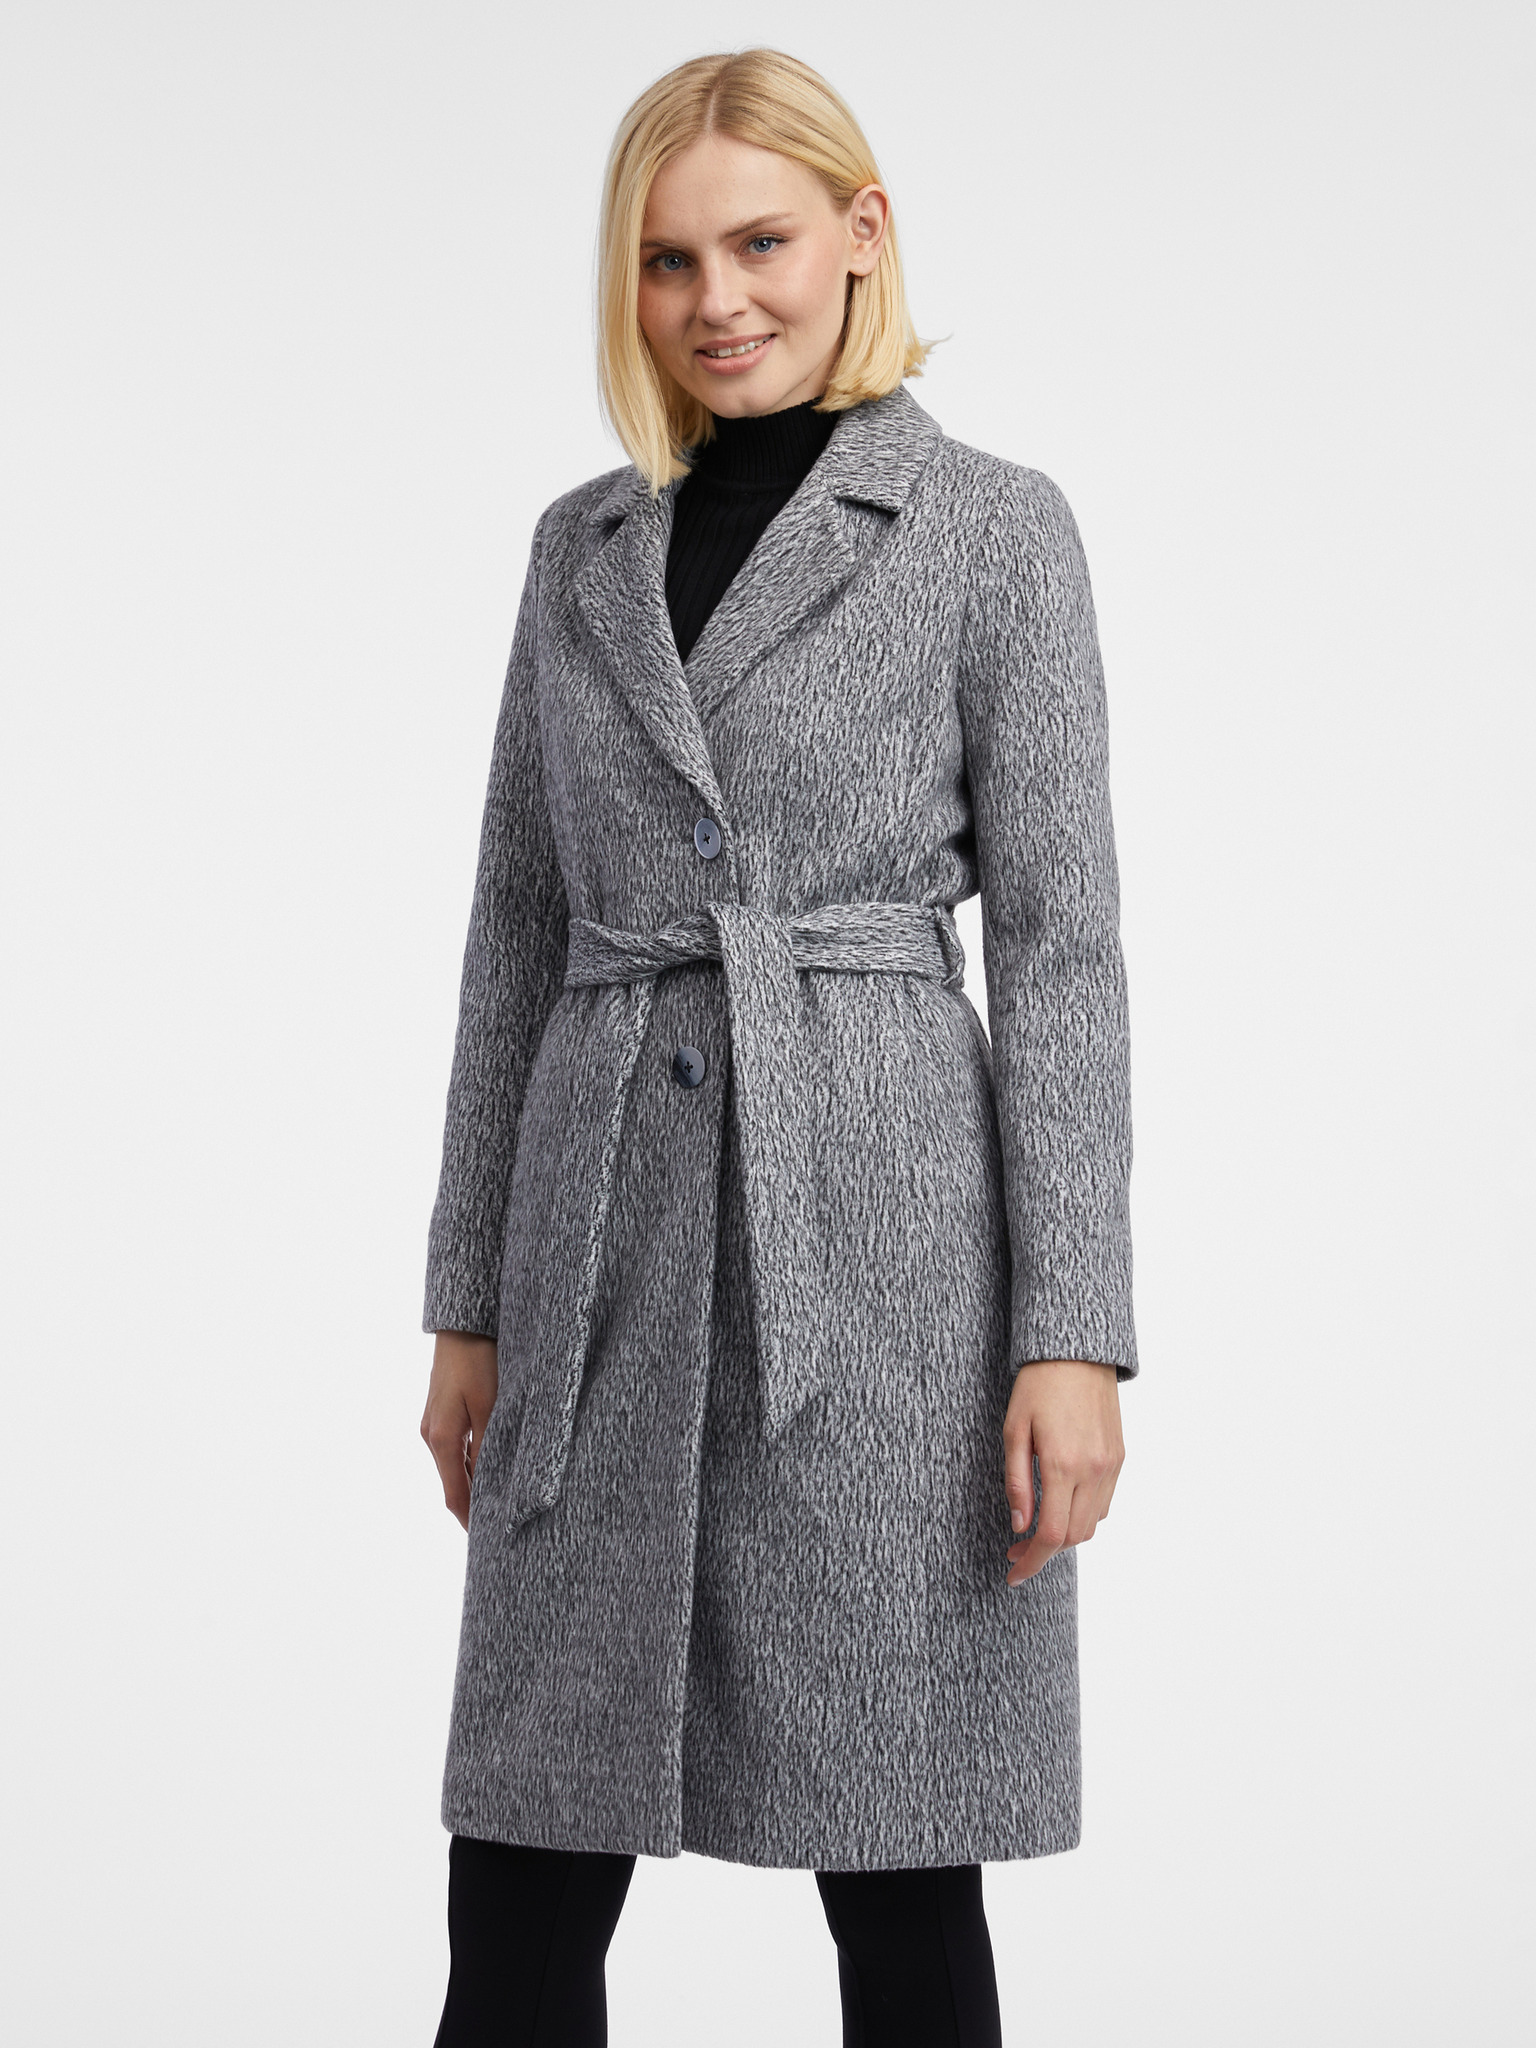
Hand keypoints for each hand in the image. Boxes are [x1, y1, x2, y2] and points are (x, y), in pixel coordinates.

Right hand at [420, 1331, 498, 1530]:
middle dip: (475, 1505)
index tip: (490, 1541)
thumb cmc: (480, 1361)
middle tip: (503, 1524)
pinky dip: (473, 1461)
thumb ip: (490, 1448)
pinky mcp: (441, 1411)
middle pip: (454, 1483)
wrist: (463, 1324)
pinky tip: (493, 1462)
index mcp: (441, 1439)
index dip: (472, 1521)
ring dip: (476, 1482)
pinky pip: (457, 1447)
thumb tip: (491, 1487)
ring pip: (456, 1465)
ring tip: (503, 1497)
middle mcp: (432, 1436)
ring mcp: (434, 1423)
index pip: (456, 1496)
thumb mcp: (492, 1406)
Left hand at [1003, 1359, 1123, 1585]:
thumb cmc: (1038, 1386)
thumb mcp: (1014, 1430)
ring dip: (1065, 1535)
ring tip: (1038, 1528)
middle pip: (1074, 1537)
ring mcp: (1111, 1465)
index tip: (1013, 1573)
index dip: (1031, 1562)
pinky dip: (1083, 1515)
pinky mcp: (1120, 1457)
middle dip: (1045, 1552)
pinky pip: (1105, 1503)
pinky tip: (1062, 1505)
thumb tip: (1020, 1525)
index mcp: (1062, 1465)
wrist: (1077, 1352)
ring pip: (1092, 1524)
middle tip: (1016, 1550)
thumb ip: (1017, 1482)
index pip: (1051, 1535)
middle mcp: (1093, 1470)